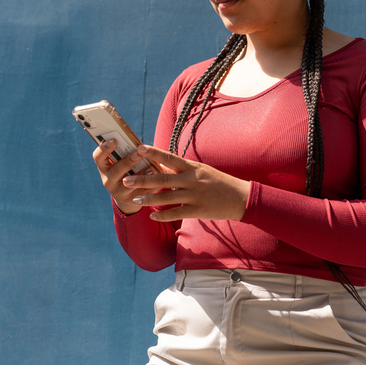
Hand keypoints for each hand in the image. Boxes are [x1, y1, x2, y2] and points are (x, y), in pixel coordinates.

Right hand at [92, 139, 152, 214]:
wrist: (128, 192)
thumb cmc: (127, 168)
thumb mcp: (122, 160)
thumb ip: (127, 152)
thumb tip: (140, 144)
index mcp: (104, 167)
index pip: (98, 157)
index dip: (104, 148)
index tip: (114, 140)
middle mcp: (108, 180)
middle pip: (115, 171)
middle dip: (127, 162)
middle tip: (138, 153)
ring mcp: (118, 192)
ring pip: (129, 185)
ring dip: (140, 175)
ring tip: (151, 168)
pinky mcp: (131, 200)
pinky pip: (141, 193)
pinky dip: (151, 185)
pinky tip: (158, 179)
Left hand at [122, 145, 250, 221]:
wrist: (240, 197)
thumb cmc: (218, 182)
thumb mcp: (201, 171)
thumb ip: (182, 169)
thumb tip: (161, 165)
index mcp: (192, 167)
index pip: (169, 158)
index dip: (153, 153)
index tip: (138, 148)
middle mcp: (192, 180)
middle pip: (163, 178)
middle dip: (142, 180)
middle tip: (126, 180)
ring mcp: (195, 196)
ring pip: (167, 197)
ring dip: (148, 199)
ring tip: (133, 200)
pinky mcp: (198, 210)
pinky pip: (176, 213)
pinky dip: (163, 215)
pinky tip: (152, 216)